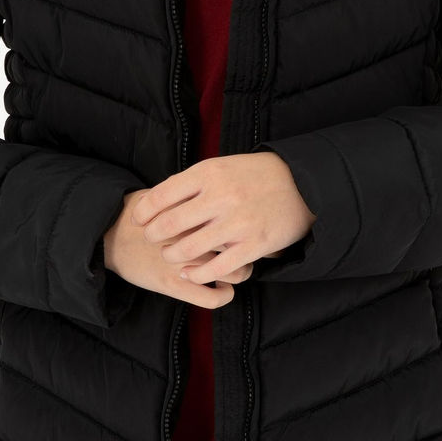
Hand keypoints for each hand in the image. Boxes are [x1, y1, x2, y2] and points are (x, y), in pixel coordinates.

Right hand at [103, 189, 248, 308]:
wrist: (107, 236)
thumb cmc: (140, 212)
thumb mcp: (166, 192)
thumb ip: (192, 191)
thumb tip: (226, 183)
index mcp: (189, 208)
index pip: (231, 215)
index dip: (247, 219)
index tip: (249, 222)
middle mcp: (187, 234)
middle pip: (236, 241)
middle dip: (247, 246)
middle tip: (248, 247)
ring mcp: (180, 261)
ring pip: (230, 271)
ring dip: (241, 272)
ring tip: (238, 268)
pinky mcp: (172, 285)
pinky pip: (210, 297)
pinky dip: (224, 294)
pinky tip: (224, 287)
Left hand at [130, 153, 316, 285]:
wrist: (301, 183)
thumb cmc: (254, 175)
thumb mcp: (221, 167)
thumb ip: (191, 182)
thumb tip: (156, 200)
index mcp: (208, 173)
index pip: (160, 196)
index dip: (143, 212)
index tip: (139, 220)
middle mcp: (220, 197)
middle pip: (169, 224)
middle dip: (153, 235)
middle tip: (152, 239)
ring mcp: (237, 223)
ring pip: (188, 249)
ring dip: (172, 255)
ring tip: (170, 254)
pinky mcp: (253, 245)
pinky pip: (216, 267)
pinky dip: (197, 273)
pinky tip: (190, 272)